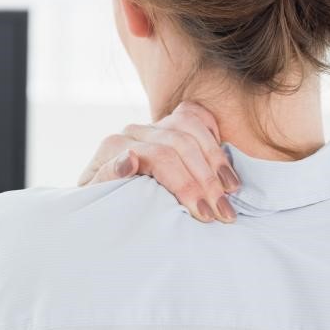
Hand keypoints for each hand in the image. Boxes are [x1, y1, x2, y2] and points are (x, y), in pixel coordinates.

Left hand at [77, 101, 240, 222]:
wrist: (102, 194)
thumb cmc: (103, 202)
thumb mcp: (98, 196)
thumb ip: (108, 177)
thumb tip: (130, 158)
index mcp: (115, 146)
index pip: (160, 157)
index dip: (185, 184)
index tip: (204, 213)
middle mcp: (134, 131)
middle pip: (180, 145)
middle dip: (206, 180)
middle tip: (225, 212)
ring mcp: (153, 125)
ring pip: (191, 129)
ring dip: (216, 159)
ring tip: (232, 190)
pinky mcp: (167, 122)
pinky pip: (196, 115)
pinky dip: (213, 134)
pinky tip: (223, 162)